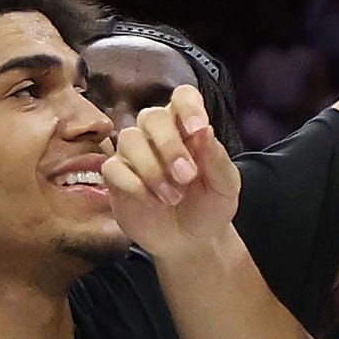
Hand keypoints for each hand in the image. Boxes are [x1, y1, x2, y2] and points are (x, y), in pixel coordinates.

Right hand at [103, 86, 239, 264]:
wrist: (192, 241)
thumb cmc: (211, 206)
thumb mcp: (226, 186)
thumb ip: (216, 158)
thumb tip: (205, 130)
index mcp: (188, 129)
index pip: (182, 97)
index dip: (188, 106)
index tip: (198, 129)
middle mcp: (158, 135)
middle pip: (151, 116)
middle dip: (170, 146)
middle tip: (187, 176)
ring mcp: (134, 154)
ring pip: (129, 139)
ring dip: (153, 169)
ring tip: (173, 197)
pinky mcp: (115, 177)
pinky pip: (113, 168)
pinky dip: (135, 185)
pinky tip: (154, 202)